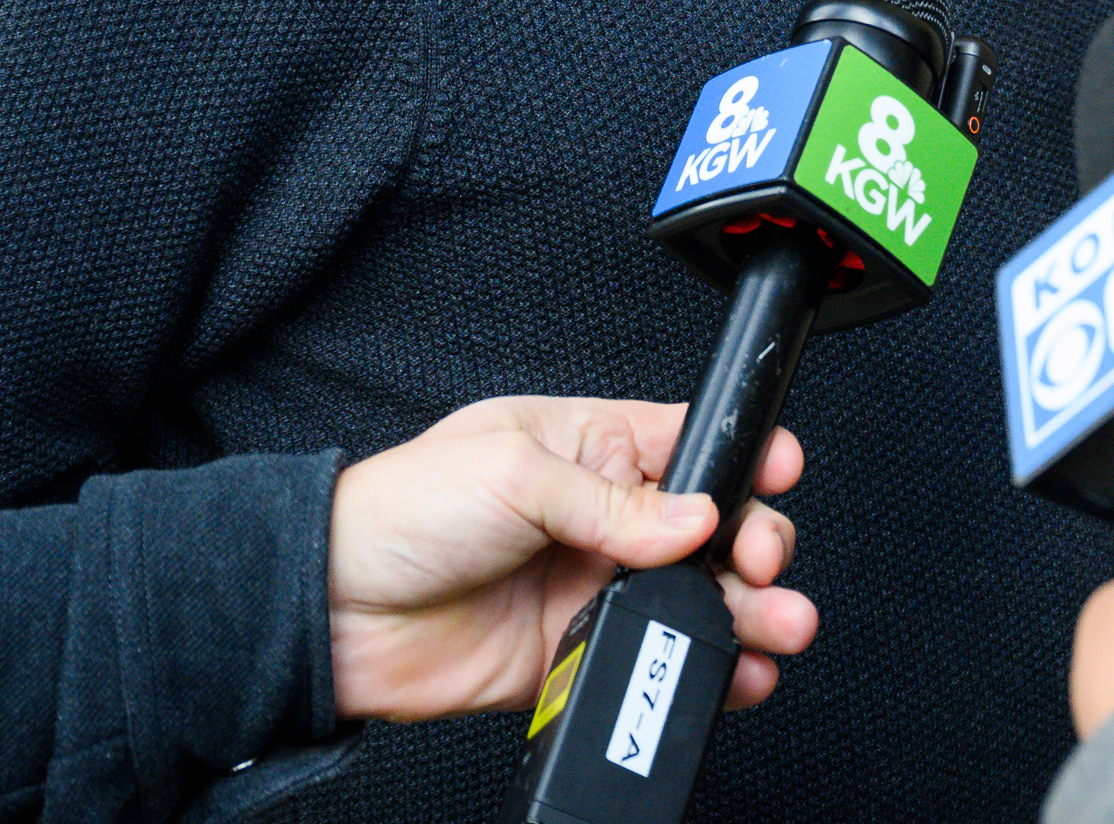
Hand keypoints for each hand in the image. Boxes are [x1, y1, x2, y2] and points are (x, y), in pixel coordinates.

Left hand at [328, 395, 814, 721]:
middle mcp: (604, 516)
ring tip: (779, 625)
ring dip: (749, 611)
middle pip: (713, 526)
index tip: (776, 471)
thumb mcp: (512, 470)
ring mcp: (594, 586)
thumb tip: (695, 518)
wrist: (334, 610)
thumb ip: (612, 500)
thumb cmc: (402, 510)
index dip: (742, 453)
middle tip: (758, 563)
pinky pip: (656, 660)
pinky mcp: (577, 651)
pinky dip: (708, 670)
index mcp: (591, 445)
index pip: (690, 440)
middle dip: (757, 541)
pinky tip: (737, 672)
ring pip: (698, 599)